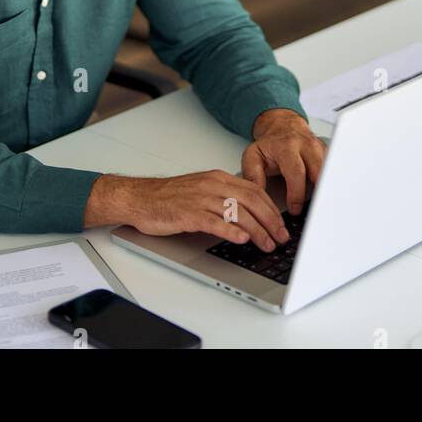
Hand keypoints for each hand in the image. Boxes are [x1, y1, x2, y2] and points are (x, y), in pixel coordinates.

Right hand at [83, 171, 289, 251]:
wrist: (139, 198)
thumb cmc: (168, 197)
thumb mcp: (201, 190)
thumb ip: (223, 197)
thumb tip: (248, 213)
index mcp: (218, 178)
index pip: (254, 190)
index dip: (272, 208)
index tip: (281, 223)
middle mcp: (212, 185)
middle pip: (252, 201)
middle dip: (271, 220)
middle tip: (281, 236)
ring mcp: (201, 199)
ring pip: (238, 213)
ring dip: (257, 230)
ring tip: (266, 244)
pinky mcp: (189, 214)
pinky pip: (216, 222)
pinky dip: (232, 231)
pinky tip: (242, 239)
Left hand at [242, 108, 326, 215]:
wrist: (282, 127)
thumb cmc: (269, 145)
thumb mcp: (252, 156)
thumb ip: (252, 175)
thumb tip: (257, 193)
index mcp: (287, 146)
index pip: (296, 172)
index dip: (297, 193)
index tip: (295, 208)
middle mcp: (306, 145)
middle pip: (319, 171)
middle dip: (317, 193)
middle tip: (313, 211)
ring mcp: (319, 148)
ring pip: (329, 171)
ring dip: (325, 189)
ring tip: (321, 206)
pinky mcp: (327, 152)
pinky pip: (332, 170)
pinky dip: (329, 183)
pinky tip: (325, 195)